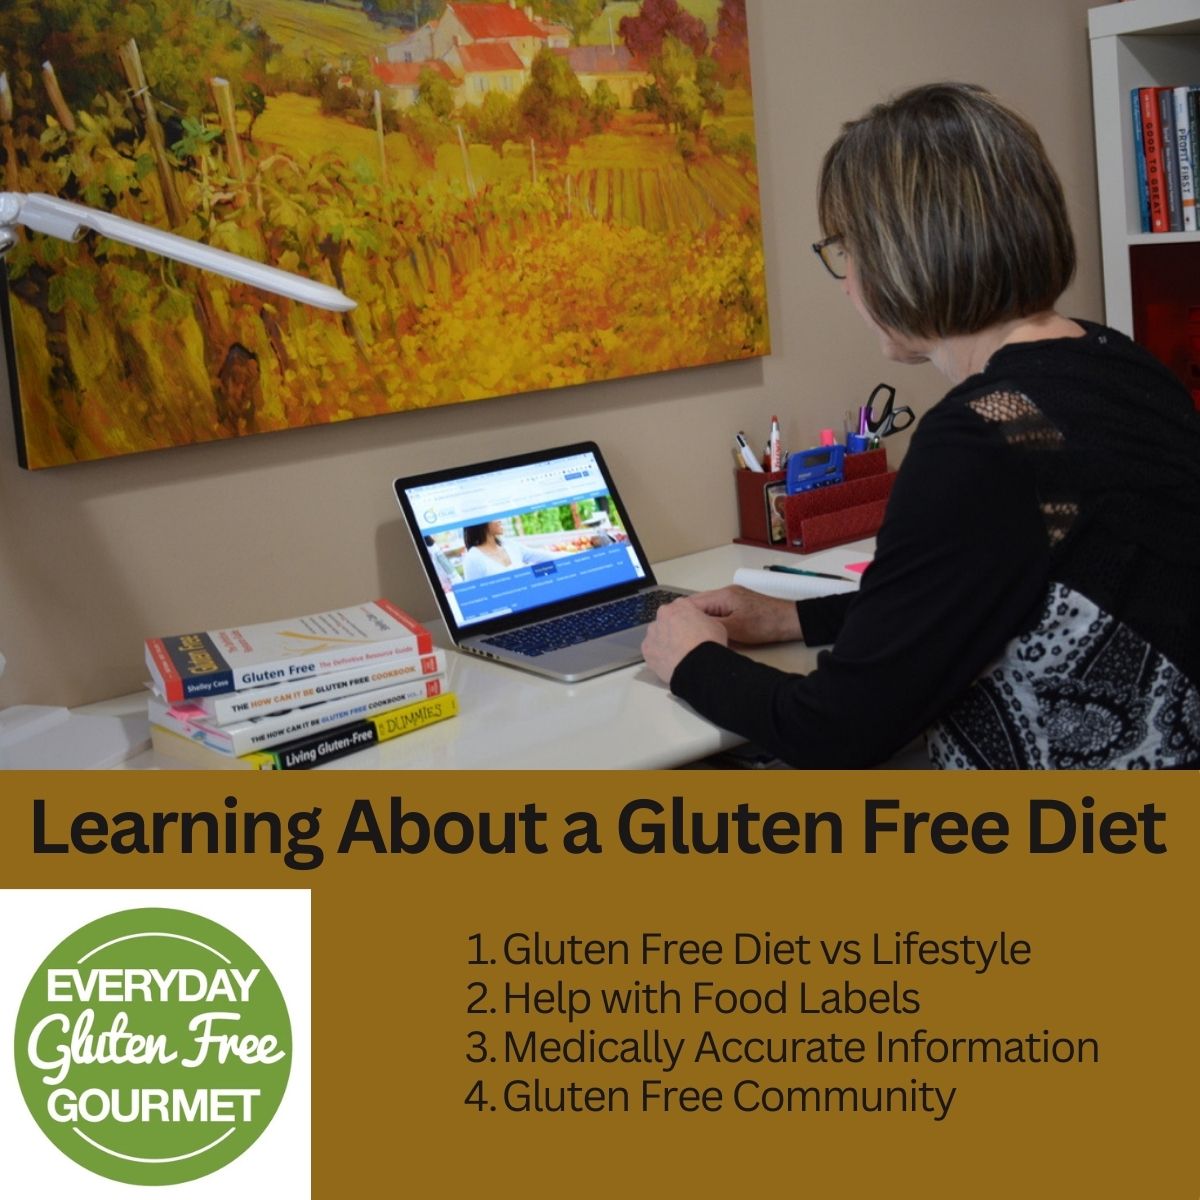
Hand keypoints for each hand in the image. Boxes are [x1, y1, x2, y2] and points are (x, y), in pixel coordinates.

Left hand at [642, 598, 728, 683]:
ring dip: (665, 642)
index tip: (692, 627)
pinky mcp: (647, 649)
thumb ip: (703, 620)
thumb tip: (702, 625)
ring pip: (657, 635)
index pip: (682, 607)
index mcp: (681, 605)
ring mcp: (653, 632)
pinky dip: (659, 656)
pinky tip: (671, 662)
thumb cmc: (708, 645)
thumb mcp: (716, 624)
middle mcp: (663, 615)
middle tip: (686, 642)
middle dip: (674, 629)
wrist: (698, 665)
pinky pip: (652, 651)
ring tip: (679, 654)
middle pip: (667, 620)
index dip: (688, 619)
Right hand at [684, 585, 802, 644]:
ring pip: (709, 610)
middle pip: (699, 605)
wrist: (791, 621)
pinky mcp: (740, 606)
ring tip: (692, 635)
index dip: (681, 616)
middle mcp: (726, 593)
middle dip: (689, 619)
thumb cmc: (766, 624)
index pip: (693, 603)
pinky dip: (712, 621)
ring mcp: (733, 599)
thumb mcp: (735, 629)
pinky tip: (710, 633)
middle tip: (679, 634)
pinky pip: (719, 612)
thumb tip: (693, 629)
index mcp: (723, 596)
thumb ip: (712, 627)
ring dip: (702, 621)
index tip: (672, 629)